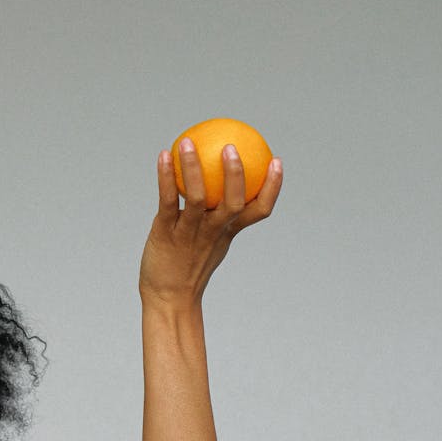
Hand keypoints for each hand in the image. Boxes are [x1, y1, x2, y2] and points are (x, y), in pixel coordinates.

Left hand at [138, 142, 282, 305]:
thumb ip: (218, 218)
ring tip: (187, 142)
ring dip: (192, 168)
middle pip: (233, 203)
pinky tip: (164, 155)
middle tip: (232, 146)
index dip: (273, 187)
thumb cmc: (189, 266)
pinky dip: (166, 177)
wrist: (168, 298)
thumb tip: (219, 185)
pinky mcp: (166, 234)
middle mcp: (213, 231)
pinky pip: (168, 201)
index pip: (259, 210)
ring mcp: (190, 233)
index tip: (277, 161)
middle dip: (236, 174)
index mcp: (228, 231)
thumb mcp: (210, 241)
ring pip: (197, 198)